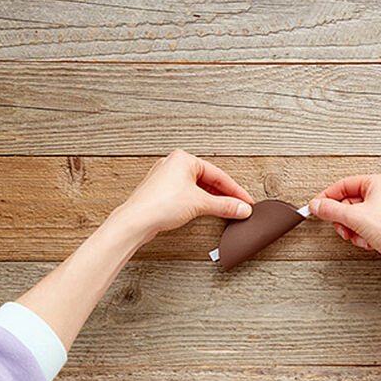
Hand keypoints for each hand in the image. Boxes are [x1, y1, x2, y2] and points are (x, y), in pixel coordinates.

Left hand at [118, 149, 253, 241]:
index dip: (235, 190)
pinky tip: (207, 210)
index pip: (218, 175)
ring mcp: (166, 179)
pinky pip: (187, 195)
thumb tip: (241, 208)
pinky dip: (200, 203)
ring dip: (213, 200)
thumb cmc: (159, 204)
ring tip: (225, 210)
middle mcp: (173, 165)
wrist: (135, 221)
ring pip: (198, 188)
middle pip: (208, 181)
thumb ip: (225, 206)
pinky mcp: (161, 193)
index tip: (245, 201)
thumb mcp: (201, 204)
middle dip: (224, 195)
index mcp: (183, 159)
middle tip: (238, 207)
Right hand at [309, 173, 380, 273]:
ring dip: (352, 229)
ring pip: (357, 216)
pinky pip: (367, 225)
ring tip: (357, 236)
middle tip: (341, 226)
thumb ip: (330, 209)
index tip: (317, 206)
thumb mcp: (354, 217)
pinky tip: (368, 241)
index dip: (328, 196)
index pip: (344, 184)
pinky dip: (363, 234)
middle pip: (350, 202)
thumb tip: (317, 205)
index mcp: (379, 182)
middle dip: (343, 218)